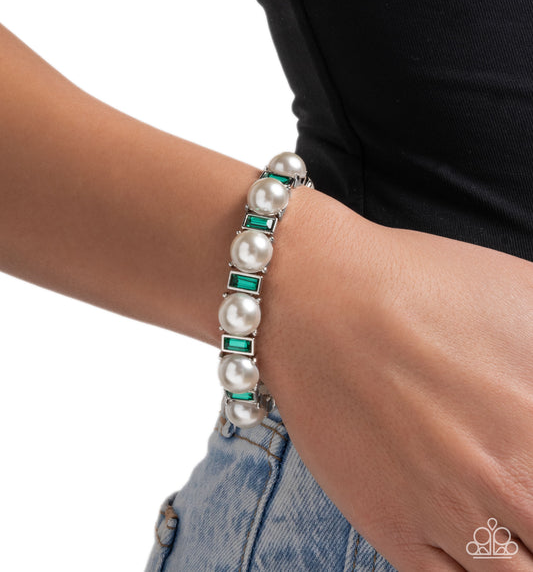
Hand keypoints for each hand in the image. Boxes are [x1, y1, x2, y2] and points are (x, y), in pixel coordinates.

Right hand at [258, 185, 532, 570]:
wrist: (313, 297)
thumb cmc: (415, 282)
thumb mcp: (523, 292)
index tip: (529, 451)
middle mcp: (503, 481)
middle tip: (518, 487)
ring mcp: (446, 514)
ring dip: (519, 552)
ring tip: (507, 521)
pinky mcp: (391, 527)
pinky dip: (477, 571)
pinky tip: (478, 545)